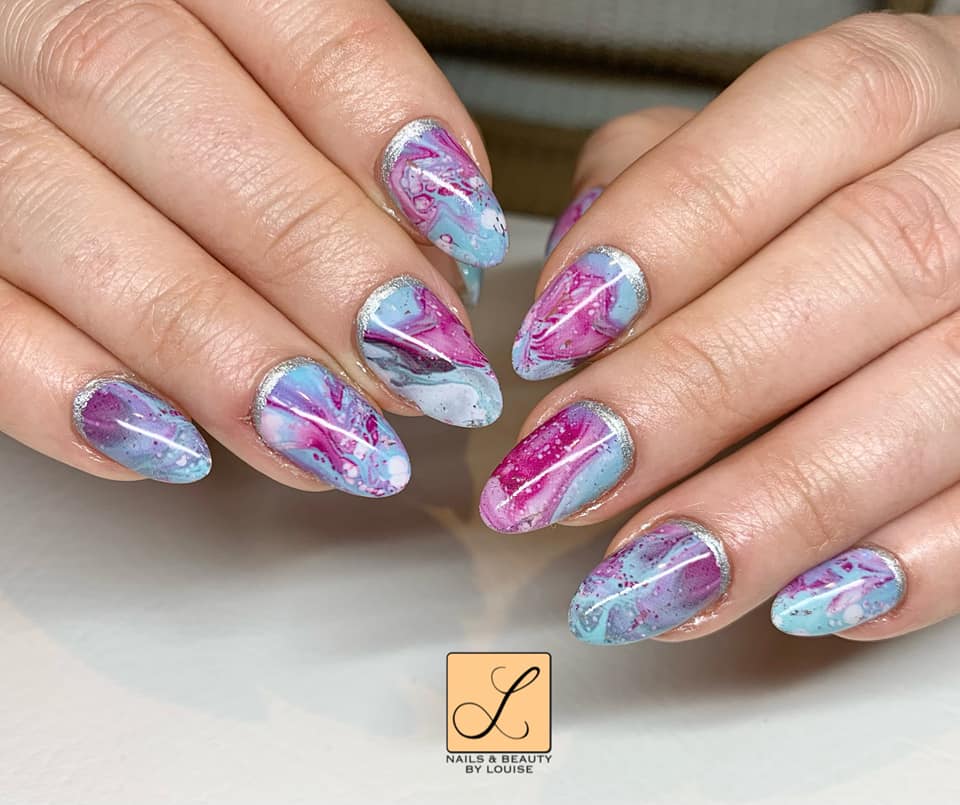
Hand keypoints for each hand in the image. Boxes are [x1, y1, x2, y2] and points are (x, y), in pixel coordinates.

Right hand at [0, 0, 506, 493]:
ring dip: (215, 347)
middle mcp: (26, 3)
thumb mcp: (252, 67)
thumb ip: (330, 133)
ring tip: (337, 441)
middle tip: (425, 372)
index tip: (468, 235)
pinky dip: (61, 389)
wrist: (18, 86)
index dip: (386, 126)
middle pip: (162, 102)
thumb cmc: (169, 91)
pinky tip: (176, 448)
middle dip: (317, 259)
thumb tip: (437, 262)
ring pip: (58, 208)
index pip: (290, 15)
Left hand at [481, 12, 959, 641]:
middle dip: (695, 388)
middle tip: (564, 477)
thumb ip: (653, 189)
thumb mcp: (740, 158)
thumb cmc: (821, 201)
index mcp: (905, 92)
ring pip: (939, 398)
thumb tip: (569, 287)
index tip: (551, 335)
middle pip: (869, 264)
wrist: (953, 239)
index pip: (809, 122)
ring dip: (775, 505)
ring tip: (644, 580)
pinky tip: (798, 604)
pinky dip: (908, 564)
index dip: (672, 231)